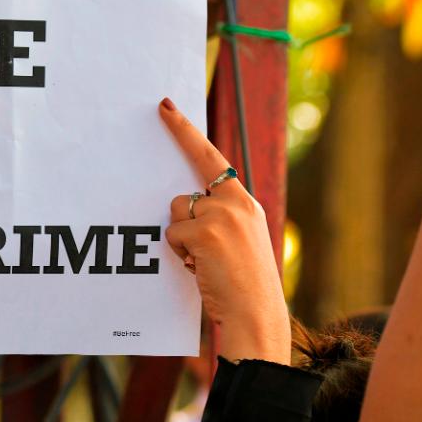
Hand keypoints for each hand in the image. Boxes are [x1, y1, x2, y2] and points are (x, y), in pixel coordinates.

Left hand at [159, 98, 289, 363]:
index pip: (212, 160)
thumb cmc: (243, 286)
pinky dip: (179, 253)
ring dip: (182, 240)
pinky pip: (173, 233)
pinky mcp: (206, 231)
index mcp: (246, 204)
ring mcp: (222, 214)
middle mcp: (237, 202)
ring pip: (177, 212)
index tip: (166, 107)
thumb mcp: (238, 243)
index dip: (185, 133)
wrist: (256, 314)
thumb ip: (219, 219)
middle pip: (184, 195)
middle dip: (182, 220)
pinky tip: (200, 268)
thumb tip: (183, 208)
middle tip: (191, 231)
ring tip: (204, 264)